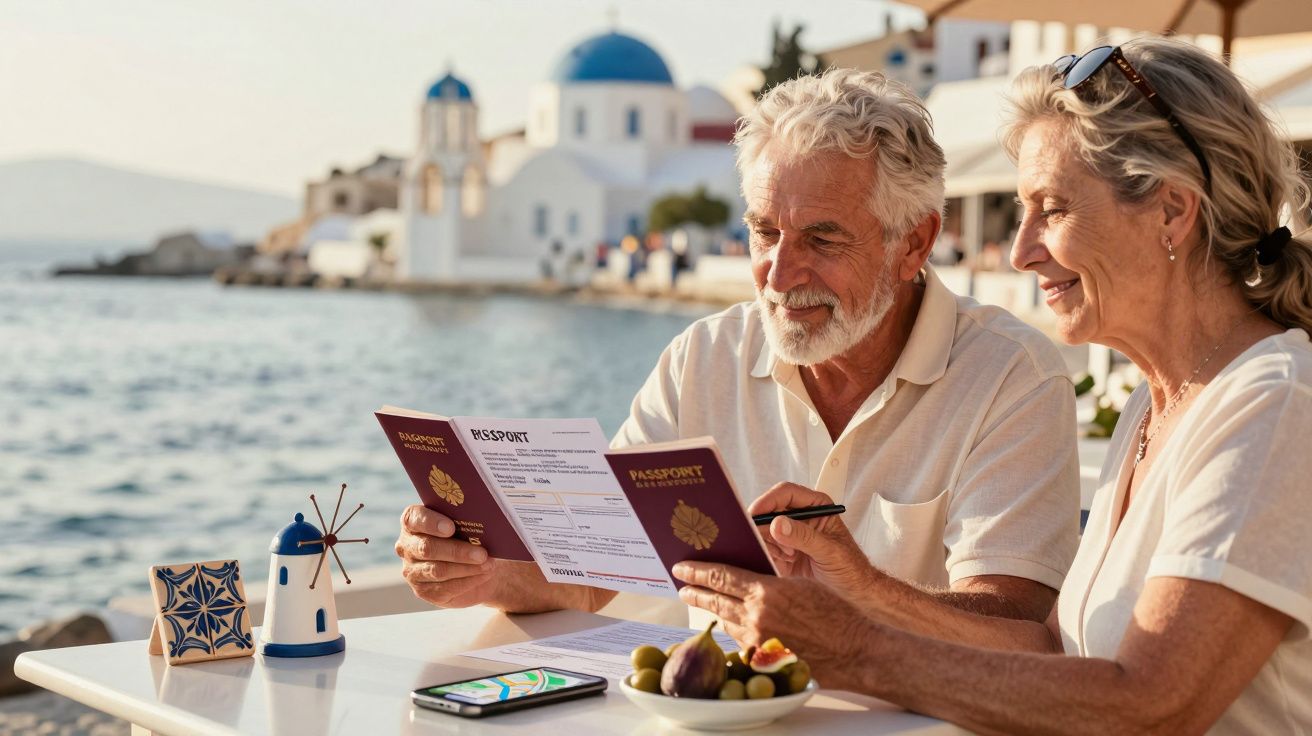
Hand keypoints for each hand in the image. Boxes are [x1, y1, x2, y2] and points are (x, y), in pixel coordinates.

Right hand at [395, 504, 497, 607]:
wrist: (475, 564)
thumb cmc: (468, 536)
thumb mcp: (465, 524)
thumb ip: (464, 520)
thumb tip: (480, 523)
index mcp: (413, 521)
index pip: (414, 519)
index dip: (431, 523)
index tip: (451, 528)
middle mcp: (407, 546)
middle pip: (427, 548)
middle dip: (457, 551)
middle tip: (482, 553)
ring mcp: (412, 570)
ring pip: (438, 570)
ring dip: (467, 568)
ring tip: (487, 564)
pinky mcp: (423, 591)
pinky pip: (444, 588)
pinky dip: (468, 581)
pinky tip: (483, 575)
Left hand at [673, 561, 874, 692]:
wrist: (855, 649)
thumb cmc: (835, 612)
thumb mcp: (800, 583)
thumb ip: (768, 580)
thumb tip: (744, 575)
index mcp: (766, 593)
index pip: (721, 577)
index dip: (697, 571)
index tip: (681, 567)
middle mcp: (757, 618)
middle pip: (715, 601)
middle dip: (695, 591)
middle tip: (681, 585)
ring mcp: (758, 642)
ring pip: (725, 622)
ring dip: (712, 611)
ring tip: (702, 601)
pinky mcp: (764, 661)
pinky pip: (740, 641)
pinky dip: (732, 629)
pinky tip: (729, 622)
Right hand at [748, 483, 876, 599]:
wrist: (852, 592)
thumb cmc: (851, 567)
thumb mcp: (830, 551)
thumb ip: (804, 537)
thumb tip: (778, 524)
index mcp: (816, 506)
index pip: (786, 493)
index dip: (768, 500)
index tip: (756, 514)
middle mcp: (800, 516)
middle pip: (769, 510)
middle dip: (767, 527)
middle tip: (772, 542)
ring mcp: (789, 534)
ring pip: (763, 529)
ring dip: (771, 543)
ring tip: (790, 556)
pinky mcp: (781, 551)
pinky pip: (763, 547)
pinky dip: (769, 555)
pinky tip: (787, 562)